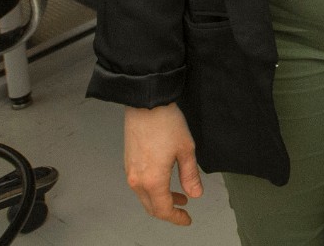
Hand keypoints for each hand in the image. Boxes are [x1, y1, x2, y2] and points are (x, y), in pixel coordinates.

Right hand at [123, 103, 203, 225]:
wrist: (146, 104)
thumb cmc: (166, 124)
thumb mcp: (186, 150)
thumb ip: (190, 175)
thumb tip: (195, 194)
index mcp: (152, 180)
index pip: (163, 209)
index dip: (176, 218)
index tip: (187, 219)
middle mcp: (137, 180)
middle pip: (151, 207)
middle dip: (169, 211)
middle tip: (184, 210)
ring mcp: (130, 172)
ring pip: (145, 197)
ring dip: (161, 199)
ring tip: (179, 195)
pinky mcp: (128, 163)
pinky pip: (140, 185)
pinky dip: (152, 190)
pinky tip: (165, 181)